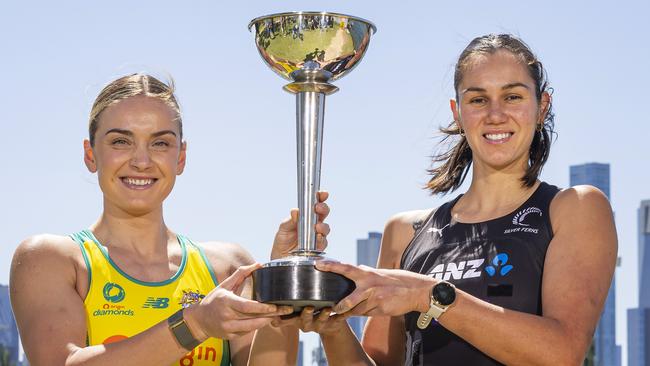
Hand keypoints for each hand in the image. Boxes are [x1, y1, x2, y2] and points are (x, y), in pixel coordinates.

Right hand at [188, 263, 292, 339]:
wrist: (198, 321)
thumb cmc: (213, 300)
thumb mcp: (224, 285)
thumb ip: (241, 274)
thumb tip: (257, 264)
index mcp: (226, 302)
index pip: (247, 307)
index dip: (262, 308)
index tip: (275, 306)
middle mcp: (227, 317)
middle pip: (253, 318)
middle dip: (272, 314)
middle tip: (286, 309)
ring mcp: (228, 329)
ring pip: (253, 327)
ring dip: (267, 321)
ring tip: (280, 315)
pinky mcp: (230, 336)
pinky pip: (247, 332)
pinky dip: (258, 326)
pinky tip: (267, 320)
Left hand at [271, 191, 329, 259]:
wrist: (280, 259)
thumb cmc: (282, 242)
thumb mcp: (283, 229)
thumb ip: (290, 220)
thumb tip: (296, 211)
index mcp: (306, 217)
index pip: (316, 204)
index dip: (321, 197)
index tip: (322, 193)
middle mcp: (313, 225)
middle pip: (324, 214)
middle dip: (323, 209)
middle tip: (318, 208)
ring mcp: (316, 236)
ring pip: (326, 228)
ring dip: (323, 226)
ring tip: (317, 227)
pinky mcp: (317, 248)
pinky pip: (323, 242)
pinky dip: (321, 239)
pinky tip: (317, 238)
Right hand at [271, 307, 350, 336]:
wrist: (331, 326)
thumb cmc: (311, 315)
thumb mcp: (298, 316)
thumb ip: (285, 316)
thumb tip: (271, 316)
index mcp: (300, 320)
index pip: (291, 319)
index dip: (285, 319)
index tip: (280, 315)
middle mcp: (310, 323)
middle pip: (306, 320)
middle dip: (306, 315)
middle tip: (308, 308)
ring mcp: (323, 323)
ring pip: (322, 320)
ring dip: (324, 315)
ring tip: (327, 308)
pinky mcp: (336, 322)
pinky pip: (341, 318)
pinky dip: (345, 314)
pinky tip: (349, 309)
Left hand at [314, 261, 434, 316]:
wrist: (415, 290)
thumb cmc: (395, 281)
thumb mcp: (378, 274)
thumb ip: (364, 275)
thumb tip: (352, 273)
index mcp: (366, 274)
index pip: (345, 268)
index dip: (330, 266)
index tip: (317, 264)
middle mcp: (368, 285)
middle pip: (347, 300)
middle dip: (339, 307)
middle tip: (332, 308)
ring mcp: (374, 298)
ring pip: (356, 310)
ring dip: (352, 312)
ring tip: (346, 312)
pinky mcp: (380, 309)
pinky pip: (366, 314)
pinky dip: (364, 313)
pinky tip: (370, 309)